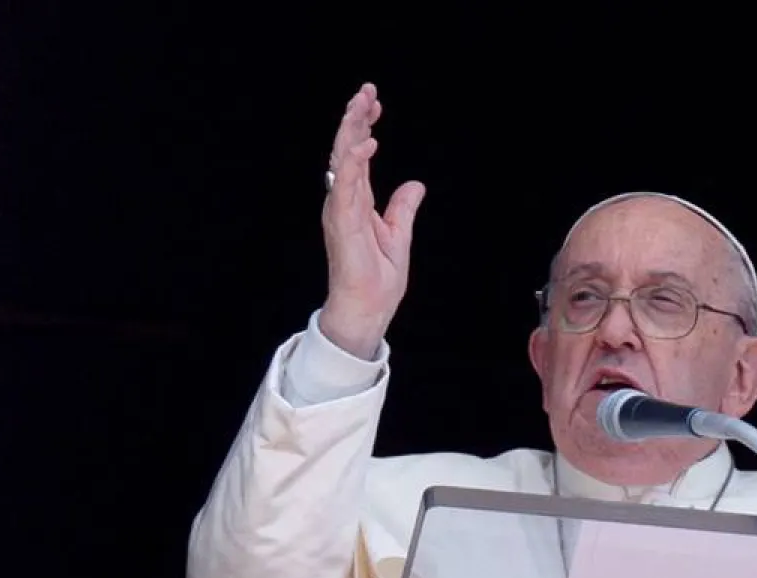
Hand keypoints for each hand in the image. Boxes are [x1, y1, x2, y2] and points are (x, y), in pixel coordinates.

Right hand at [318, 83, 425, 359]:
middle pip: (346, 149)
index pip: (358, 155)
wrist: (368, 309)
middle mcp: (344, 200)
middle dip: (355, 117)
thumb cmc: (378, 279)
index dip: (364, 127)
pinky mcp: (342, 223)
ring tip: (363, 103)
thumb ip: (403, 208)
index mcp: (356, 201)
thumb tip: (415, 184)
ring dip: (352, 130)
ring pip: (342, 160)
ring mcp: (341, 210)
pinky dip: (355, 163)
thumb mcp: (399, 235)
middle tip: (367, 90)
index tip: (375, 103)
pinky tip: (367, 143)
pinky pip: (347, 186)